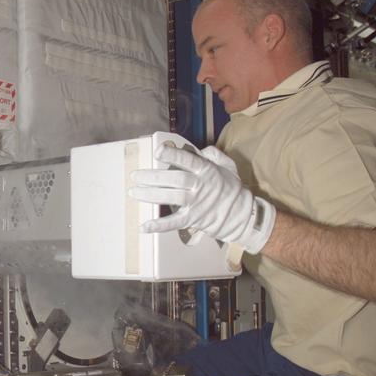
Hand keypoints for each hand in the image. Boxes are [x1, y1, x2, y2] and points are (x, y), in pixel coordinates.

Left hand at [129, 134, 275, 252]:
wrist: (242, 215)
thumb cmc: (231, 188)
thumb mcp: (228, 166)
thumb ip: (214, 155)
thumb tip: (200, 149)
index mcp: (207, 171)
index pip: (189, 161)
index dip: (173, 155)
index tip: (158, 151)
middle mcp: (200, 186)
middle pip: (175, 179)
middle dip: (153, 177)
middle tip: (135, 175)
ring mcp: (196, 204)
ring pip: (171, 198)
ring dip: (150, 195)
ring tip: (133, 192)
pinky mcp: (193, 219)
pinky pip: (174, 223)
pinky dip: (158, 225)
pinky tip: (144, 226)